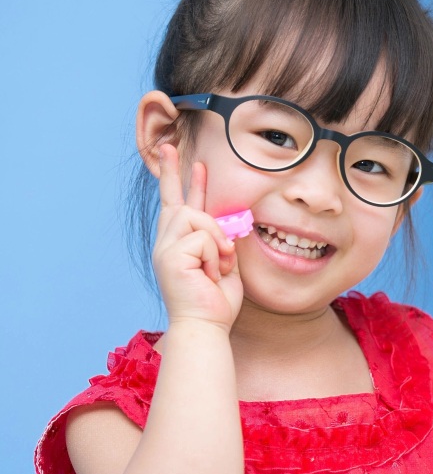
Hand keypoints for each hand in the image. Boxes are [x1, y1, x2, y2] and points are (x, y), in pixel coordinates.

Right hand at [152, 144, 243, 329]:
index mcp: (179, 247)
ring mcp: (165, 249)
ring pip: (196, 216)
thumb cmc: (215, 303)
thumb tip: (227, 223)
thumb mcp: (223, 264)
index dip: (178, 180)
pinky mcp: (170, 255)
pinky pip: (203, 237)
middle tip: (173, 146)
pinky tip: (211, 274)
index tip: (179, 155)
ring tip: (218, 266)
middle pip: (178, 203)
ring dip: (216, 240)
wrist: (206, 328)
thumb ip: (221, 241)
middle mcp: (166, 245)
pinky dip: (215, 255)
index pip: (177, 206)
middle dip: (177, 174)